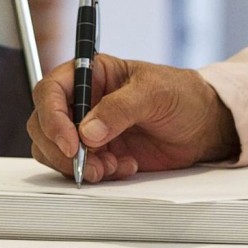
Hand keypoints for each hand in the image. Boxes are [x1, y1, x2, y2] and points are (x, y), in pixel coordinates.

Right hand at [28, 54, 238, 182]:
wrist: (204, 125)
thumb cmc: (181, 94)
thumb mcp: (153, 92)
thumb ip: (119, 108)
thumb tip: (88, 131)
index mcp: (88, 74)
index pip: (50, 92)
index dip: (52, 118)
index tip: (71, 143)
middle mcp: (80, 101)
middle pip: (43, 124)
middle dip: (61, 149)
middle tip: (87, 164)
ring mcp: (86, 129)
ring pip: (53, 150)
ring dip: (77, 165)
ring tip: (112, 167)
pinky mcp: (97, 153)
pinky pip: (77, 168)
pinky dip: (96, 174)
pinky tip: (124, 166)